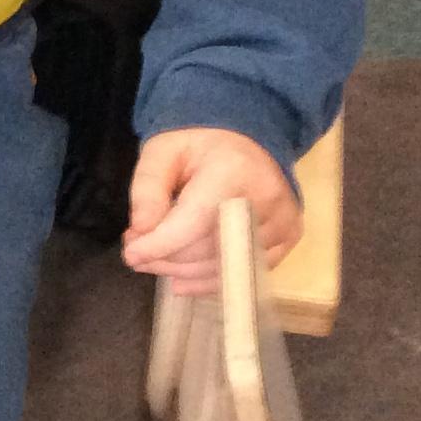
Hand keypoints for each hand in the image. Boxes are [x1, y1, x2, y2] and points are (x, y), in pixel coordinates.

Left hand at [121, 127, 300, 298]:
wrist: (249, 139)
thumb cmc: (201, 145)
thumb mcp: (163, 151)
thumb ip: (148, 188)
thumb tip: (141, 230)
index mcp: (234, 170)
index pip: (195, 222)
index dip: (160, 245)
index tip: (131, 255)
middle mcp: (266, 198)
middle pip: (207, 249)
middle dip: (165, 257)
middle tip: (138, 250)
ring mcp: (283, 221)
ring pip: (224, 267)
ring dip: (183, 272)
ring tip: (158, 259)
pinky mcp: (289, 237)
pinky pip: (245, 274)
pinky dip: (209, 280)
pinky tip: (183, 278)